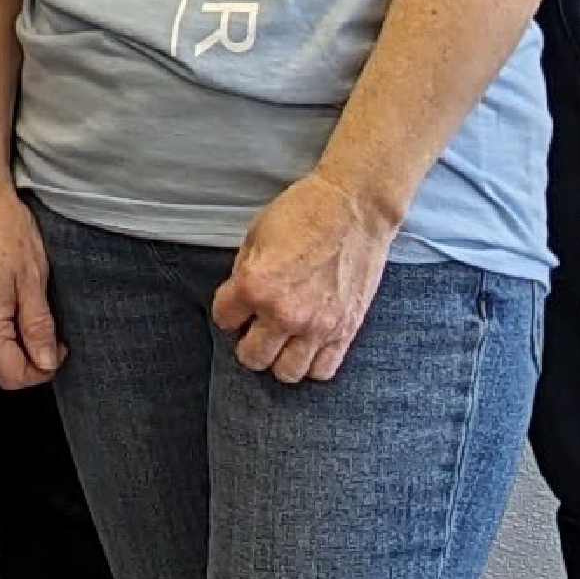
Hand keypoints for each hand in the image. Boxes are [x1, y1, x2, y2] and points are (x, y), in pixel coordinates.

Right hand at [0, 174, 60, 390]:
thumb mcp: (34, 279)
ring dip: (14, 347)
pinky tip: (14, 308)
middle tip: (51, 336)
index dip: (42, 370)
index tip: (59, 351)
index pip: (13, 376)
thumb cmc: (3, 227)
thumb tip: (46, 360)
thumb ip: (39, 327)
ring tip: (33, 316)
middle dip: (28, 362)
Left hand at [213, 168, 403, 384]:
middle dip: (248, 343)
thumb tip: (241, 300)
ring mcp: (318, 326)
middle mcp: (284, 313)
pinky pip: (323, 369)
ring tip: (282, 340)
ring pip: (287, 373)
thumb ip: (244, 273)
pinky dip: (311, 364)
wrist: (355, 206)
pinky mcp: (346, 329)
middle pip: (253, 358)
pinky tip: (307, 345)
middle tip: (256, 327)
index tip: (237, 304)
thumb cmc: (304, 212)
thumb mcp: (256, 234)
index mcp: (255, 286)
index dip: (228, 310)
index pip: (224, 320)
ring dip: (279, 359)